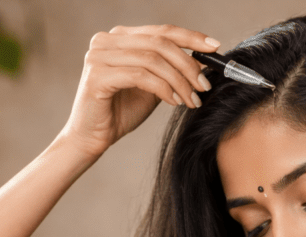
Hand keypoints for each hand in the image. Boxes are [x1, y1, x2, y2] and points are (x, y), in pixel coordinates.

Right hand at [59, 25, 219, 158]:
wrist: (91, 138)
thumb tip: (202, 60)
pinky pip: (141, 76)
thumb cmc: (119, 112)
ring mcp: (99, 56)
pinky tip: (173, 101)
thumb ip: (170, 70)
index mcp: (119, 37)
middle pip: (159, 43)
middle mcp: (106, 40)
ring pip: (152, 59)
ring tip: (191, 99)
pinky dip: (163, 88)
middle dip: (188, 64)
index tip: (214, 48)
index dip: (190, 37)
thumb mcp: (152, 86)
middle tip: (204, 85)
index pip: (161, 30)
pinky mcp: (97, 76)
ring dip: (179, 80)